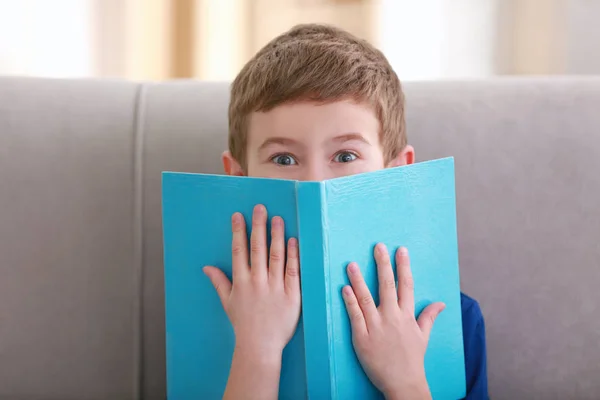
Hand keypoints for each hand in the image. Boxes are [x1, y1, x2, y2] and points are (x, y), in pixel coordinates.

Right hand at [203, 204, 301, 358]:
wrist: (260, 346)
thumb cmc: (243, 324)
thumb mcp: (228, 302)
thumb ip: (219, 282)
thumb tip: (206, 267)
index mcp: (241, 282)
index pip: (239, 251)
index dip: (238, 231)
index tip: (238, 215)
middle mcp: (257, 281)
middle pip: (258, 248)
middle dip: (258, 226)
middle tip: (260, 208)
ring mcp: (275, 287)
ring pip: (275, 256)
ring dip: (276, 235)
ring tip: (278, 218)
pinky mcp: (291, 295)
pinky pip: (292, 271)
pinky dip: (293, 255)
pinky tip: (293, 241)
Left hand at [341, 244, 444, 399]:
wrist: (402, 382)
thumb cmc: (413, 359)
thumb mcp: (423, 336)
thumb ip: (429, 317)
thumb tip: (441, 303)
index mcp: (407, 315)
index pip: (406, 285)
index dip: (403, 266)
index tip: (401, 250)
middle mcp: (392, 317)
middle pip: (387, 285)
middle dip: (383, 264)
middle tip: (378, 246)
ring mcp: (376, 326)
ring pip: (366, 297)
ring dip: (359, 279)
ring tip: (352, 264)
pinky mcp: (362, 337)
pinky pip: (355, 315)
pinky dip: (349, 301)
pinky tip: (344, 288)